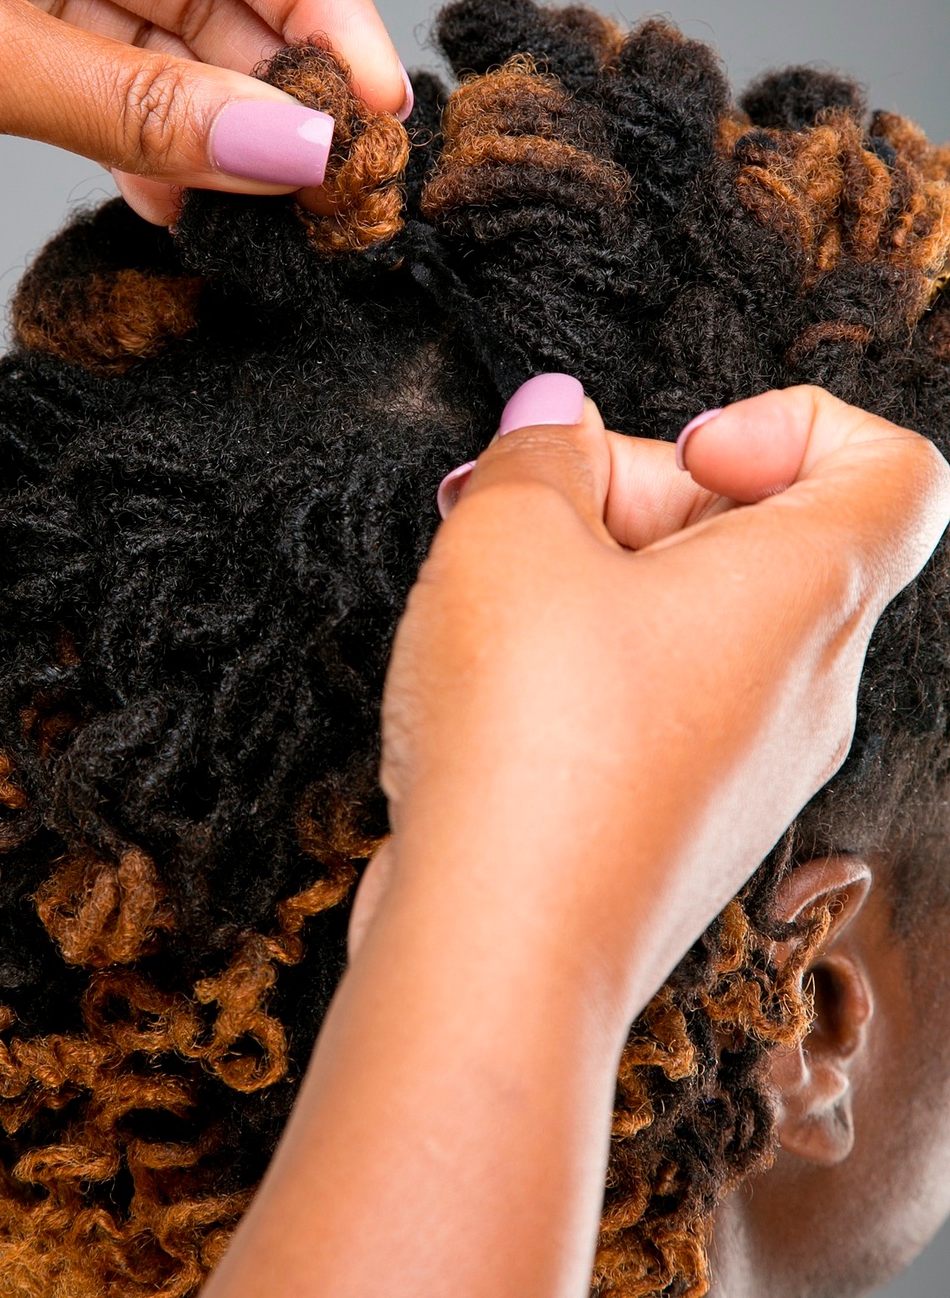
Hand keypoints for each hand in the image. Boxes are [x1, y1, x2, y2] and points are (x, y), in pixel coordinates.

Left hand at [0, 0, 407, 221]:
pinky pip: (98, 81)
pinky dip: (142, 144)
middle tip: (330, 176)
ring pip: (158, 39)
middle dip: (274, 79)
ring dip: (214, 127)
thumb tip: (284, 151)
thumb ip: (140, 107)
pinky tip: (178, 205)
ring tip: (265, 207)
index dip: (320, 6)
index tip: (372, 104)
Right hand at [205, 380, 948, 1297]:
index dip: (794, 422)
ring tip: (480, 587)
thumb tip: (553, 420)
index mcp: (806, 596)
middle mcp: (804, 689)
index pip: (894, 469)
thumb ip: (539, 452)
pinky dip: (584, 665)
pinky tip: (484, 679)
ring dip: (593, 578)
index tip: (686, 449)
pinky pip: (657, 705)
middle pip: (761, 538)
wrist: (499, 953)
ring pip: (695, 625)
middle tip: (524, 509)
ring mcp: (746, 770)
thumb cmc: (527, 740)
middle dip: (637, 494)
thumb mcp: (509, 534)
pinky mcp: (679, 824)